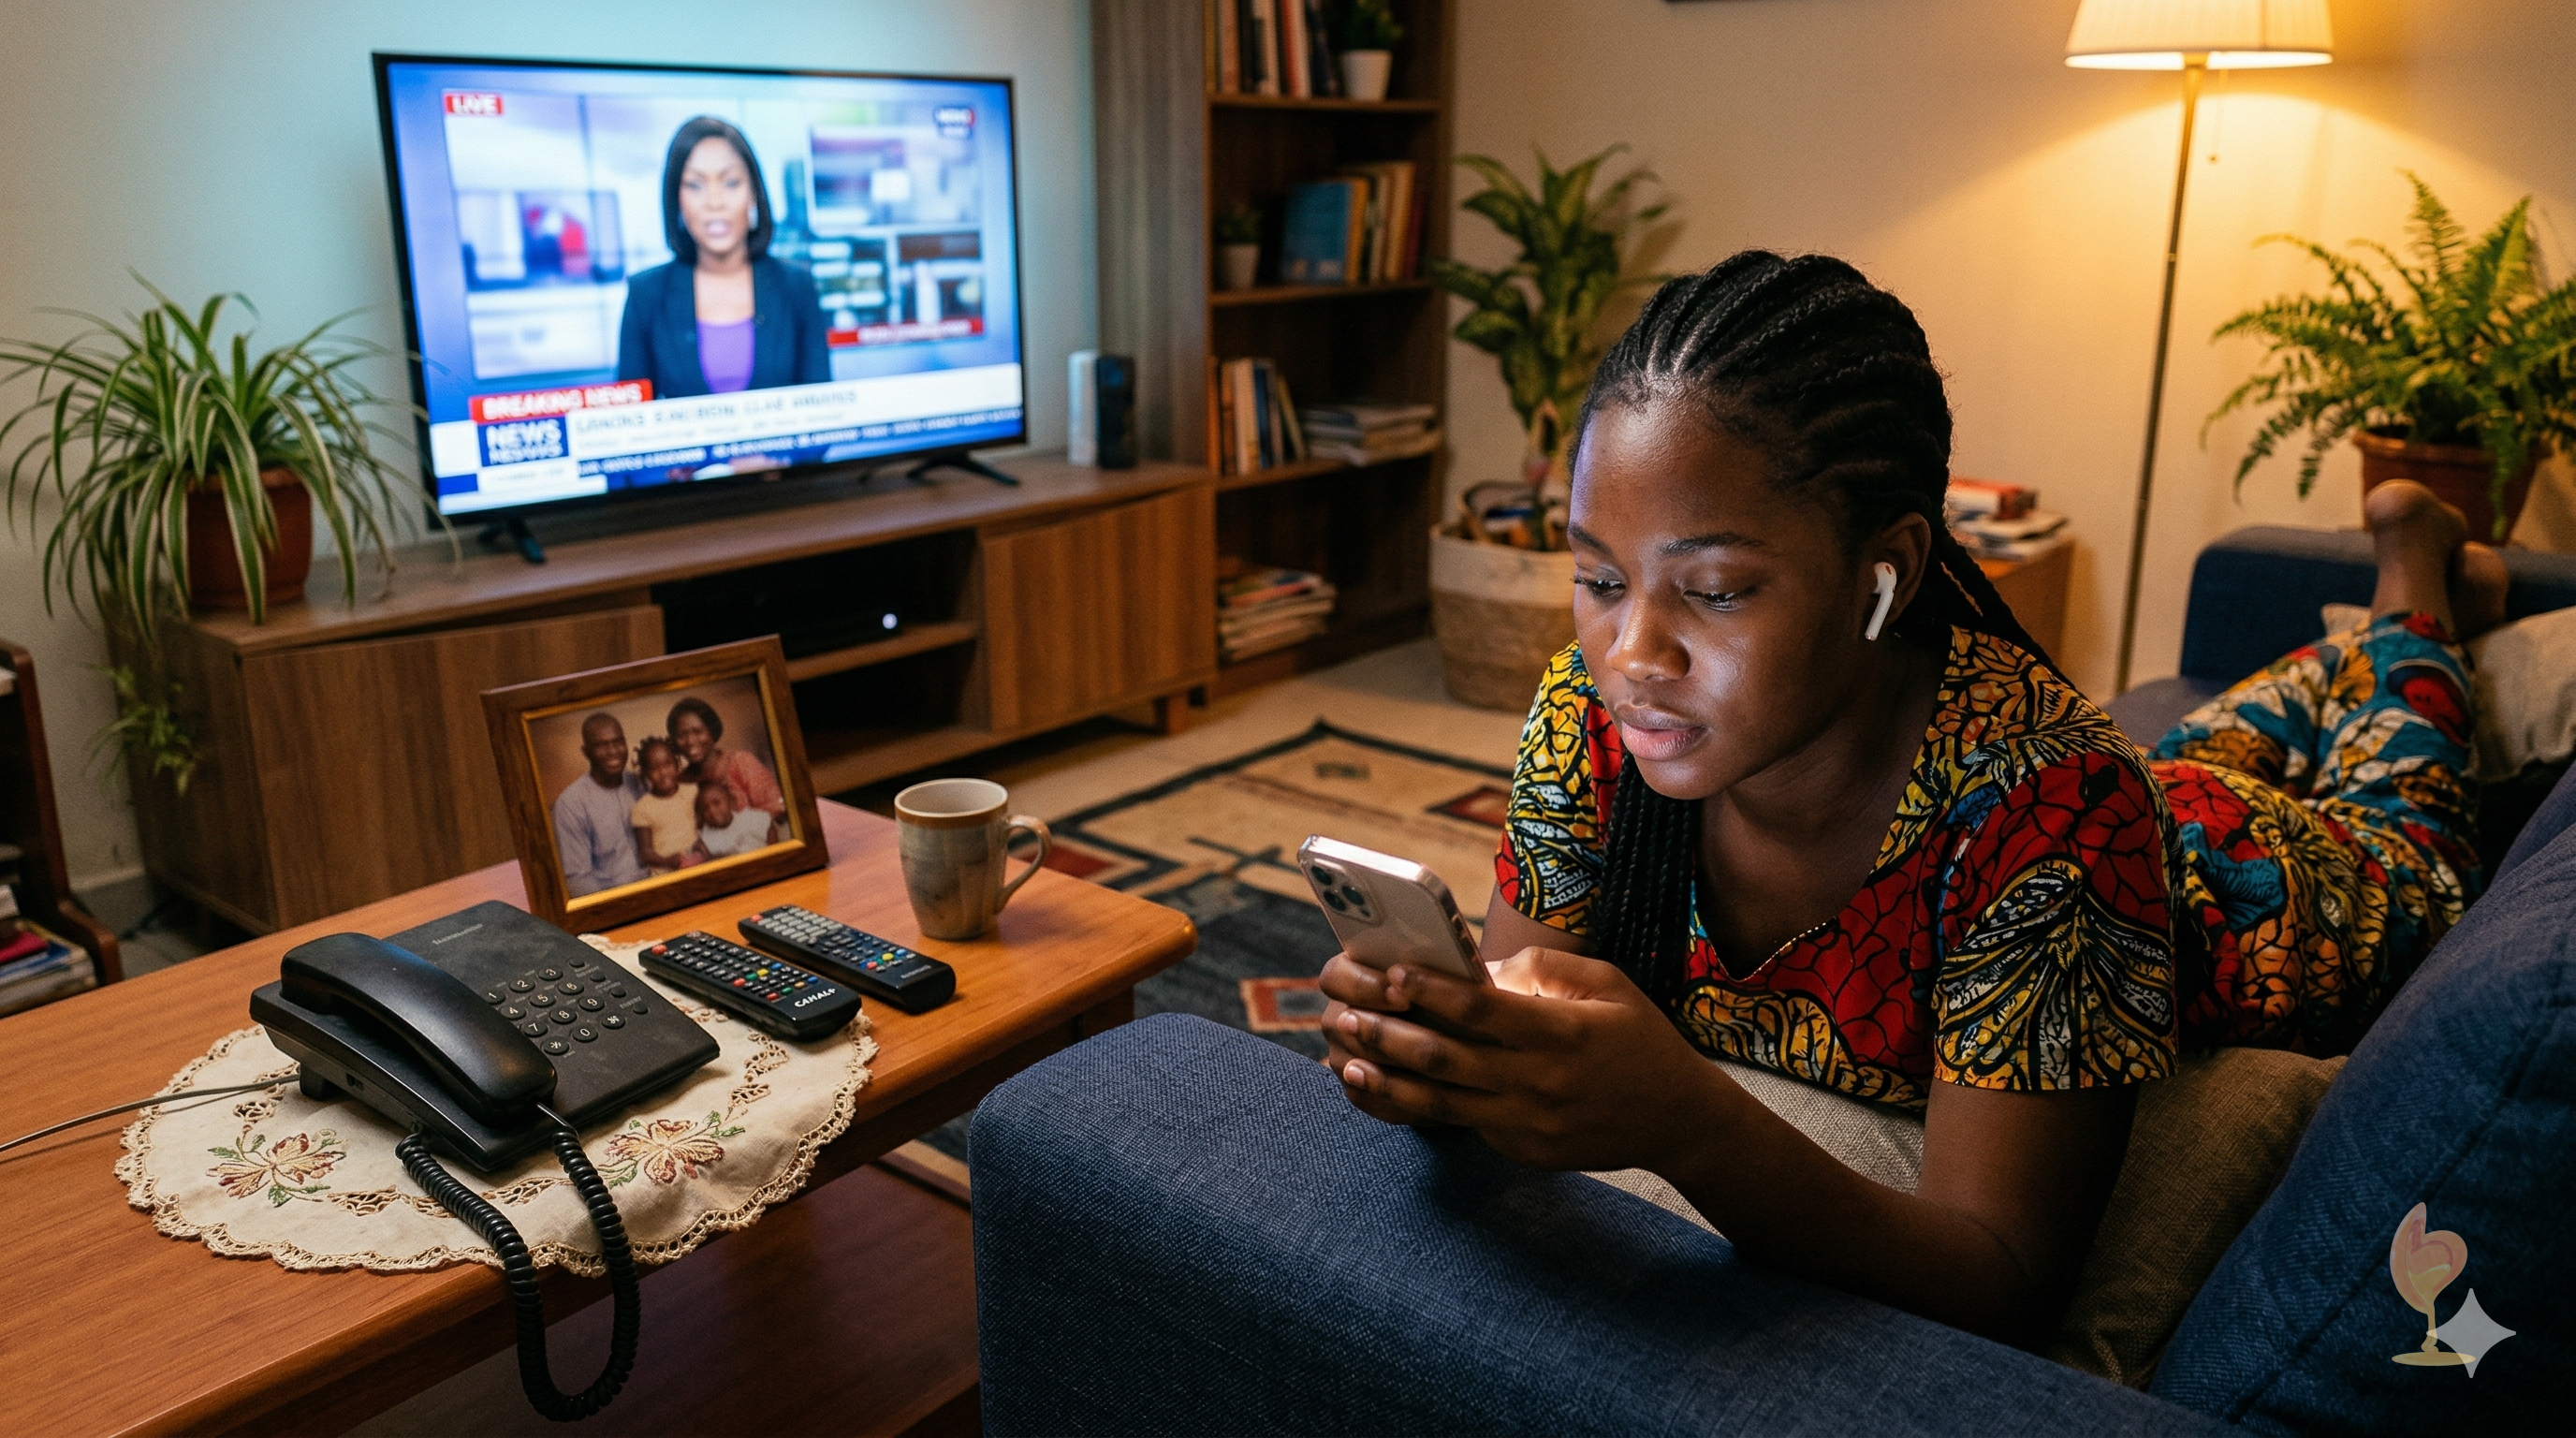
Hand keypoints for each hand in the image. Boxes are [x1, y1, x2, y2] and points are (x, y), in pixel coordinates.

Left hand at [1327, 947, 1735, 1172]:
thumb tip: (1480, 970)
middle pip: (1448, 1059)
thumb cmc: (1640, 1039)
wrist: (1678, 1120)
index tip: (1392, 974)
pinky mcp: (1522, 1149)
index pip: (1483, 1010)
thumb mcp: (1608, 985)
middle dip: (1390, 1035)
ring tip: (1347, 1061)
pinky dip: (1419, 1108)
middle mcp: (1540, 1081)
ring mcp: (1528, 1123)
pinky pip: (1463, 1124)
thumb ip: (1544, 972)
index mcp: (1562, 1032)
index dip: (1433, 992)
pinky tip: (1385, 1089)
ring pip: (1442, 1104)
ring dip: (1389, 1080)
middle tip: (1345, 1015)